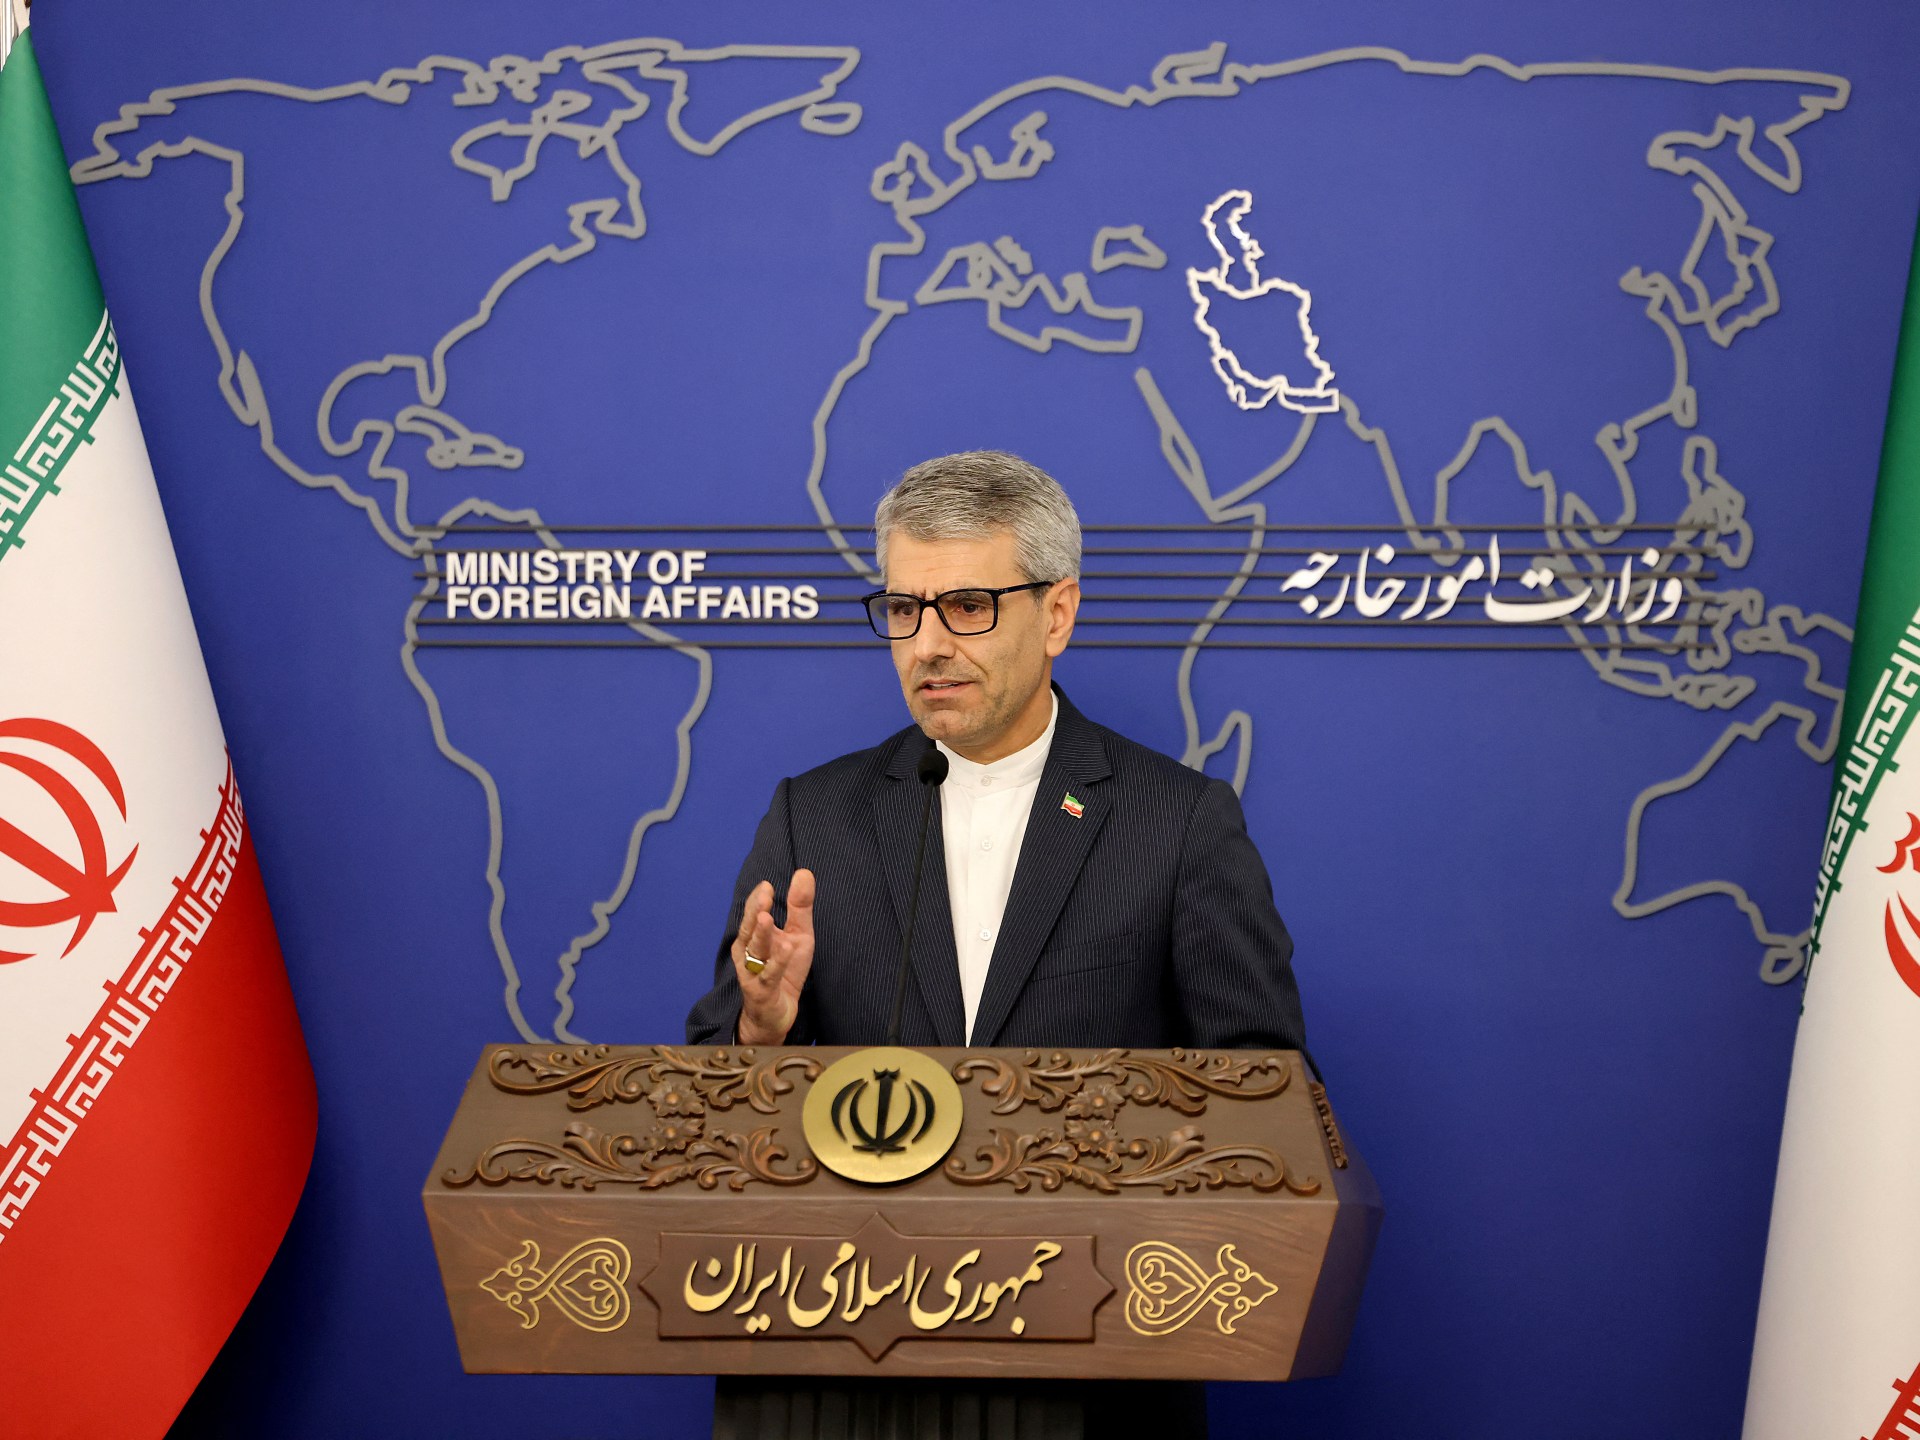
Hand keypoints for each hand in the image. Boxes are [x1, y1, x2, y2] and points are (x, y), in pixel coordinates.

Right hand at [732, 868, 815, 1045]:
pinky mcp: (763, 992)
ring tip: (767, 918)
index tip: (766, 885)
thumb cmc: (784, 971)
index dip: (757, 900)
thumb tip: (804, 872)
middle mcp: (747, 953)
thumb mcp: (798, 935)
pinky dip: (778, 962)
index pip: (752, 914)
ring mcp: (753, 973)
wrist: (776, 1013)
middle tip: (763, 896)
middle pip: (749, 930)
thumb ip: (799, 906)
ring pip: (755, 951)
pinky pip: (770, 975)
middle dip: (755, 912)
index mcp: (753, 937)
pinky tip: (786, 949)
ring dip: (761, 935)